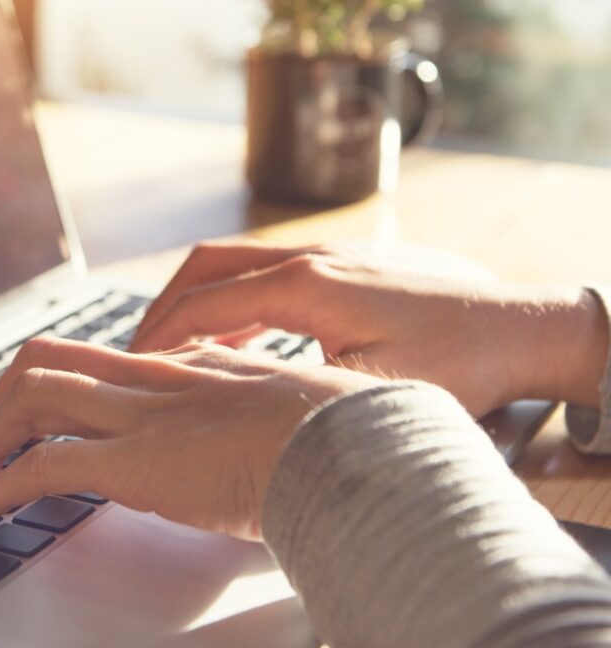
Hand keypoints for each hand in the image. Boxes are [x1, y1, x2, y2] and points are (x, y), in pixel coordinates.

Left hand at [0, 336, 376, 537]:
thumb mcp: (281, 410)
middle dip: (1, 399)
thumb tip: (242, 430)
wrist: (349, 444)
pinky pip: (44, 467)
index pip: (97, 360)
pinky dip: (1, 485)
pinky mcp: (133, 462)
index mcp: (185, 368)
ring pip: (33, 397)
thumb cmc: (333, 435)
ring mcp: (139, 417)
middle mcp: (152, 380)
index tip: (35, 413)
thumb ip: (247, 413)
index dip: (54, 382)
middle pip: (46, 361)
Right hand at [129, 242, 606, 416]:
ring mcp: (324, 253)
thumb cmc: (456, 359)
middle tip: (138, 349)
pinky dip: (233, 300)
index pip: (205, 303)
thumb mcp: (370, 389)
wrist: (517, 324)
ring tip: (175, 345)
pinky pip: (263, 272)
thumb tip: (230, 395)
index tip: (131, 361)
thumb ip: (293, 386)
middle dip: (163, 305)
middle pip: (205, 266)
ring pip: (233, 263)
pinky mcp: (340, 262)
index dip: (160, 333)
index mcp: (305, 286)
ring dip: (196, 300)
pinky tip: (236, 336)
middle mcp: (307, 257)